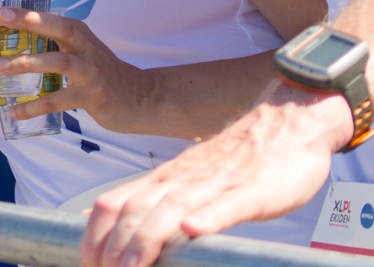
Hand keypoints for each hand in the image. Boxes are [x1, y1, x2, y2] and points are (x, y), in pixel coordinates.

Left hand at [0, 9, 152, 132]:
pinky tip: (15, 111)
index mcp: (78, 32)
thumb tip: (11, 43)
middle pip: (58, 28)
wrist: (140, 97)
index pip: (48, 17)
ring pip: (58, 62)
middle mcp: (85, 47)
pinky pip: (58, 101)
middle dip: (29, 21)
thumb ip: (53, 44)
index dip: (20, 13)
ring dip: (27, 63)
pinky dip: (35, 106)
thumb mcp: (80, 50)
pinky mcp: (92, 96)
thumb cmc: (101, 72)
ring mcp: (90, 71)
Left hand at [80, 85, 350, 266]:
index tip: (86, 262)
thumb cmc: (240, 158)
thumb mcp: (189, 178)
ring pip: (174, 209)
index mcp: (166, 179)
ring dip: (149, 239)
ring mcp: (218, 183)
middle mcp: (183, 180)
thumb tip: (115, 225)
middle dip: (115, 247)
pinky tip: (195, 230)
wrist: (288, 120)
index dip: (96, 234)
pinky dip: (209, 217)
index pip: (116, 203)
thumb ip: (155, 200)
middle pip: (138, 210)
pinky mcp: (255, 190)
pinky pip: (229, 203)